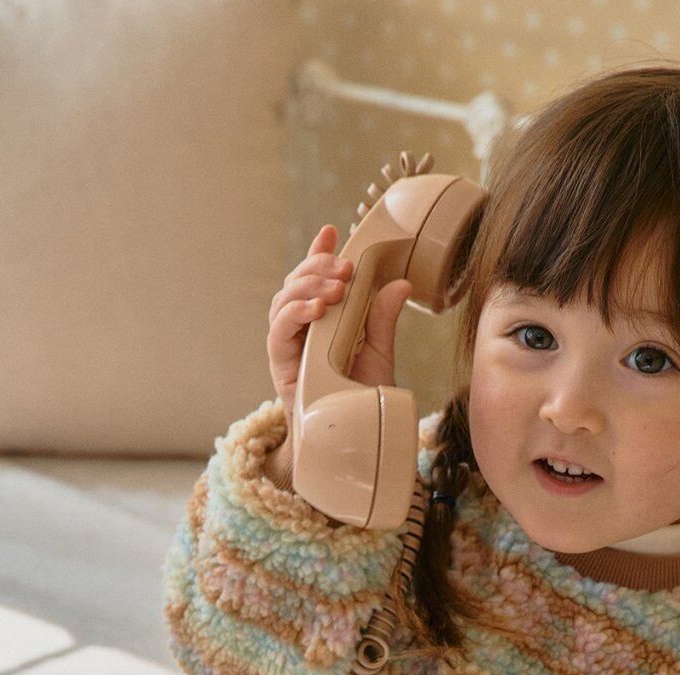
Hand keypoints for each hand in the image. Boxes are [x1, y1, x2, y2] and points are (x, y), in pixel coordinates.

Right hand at [267, 224, 412, 431]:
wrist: (350, 437)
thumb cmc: (359, 396)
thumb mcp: (378, 350)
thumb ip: (383, 317)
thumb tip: (401, 284)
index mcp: (323, 319)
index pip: (315, 278)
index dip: (319, 254)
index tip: (331, 232)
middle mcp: (302, 328)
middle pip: (297, 283)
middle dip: (317, 267)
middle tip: (345, 266)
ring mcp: (289, 344)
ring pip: (283, 300)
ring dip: (307, 287)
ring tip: (335, 288)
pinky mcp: (280, 364)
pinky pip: (278, 331)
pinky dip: (294, 314)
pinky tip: (315, 310)